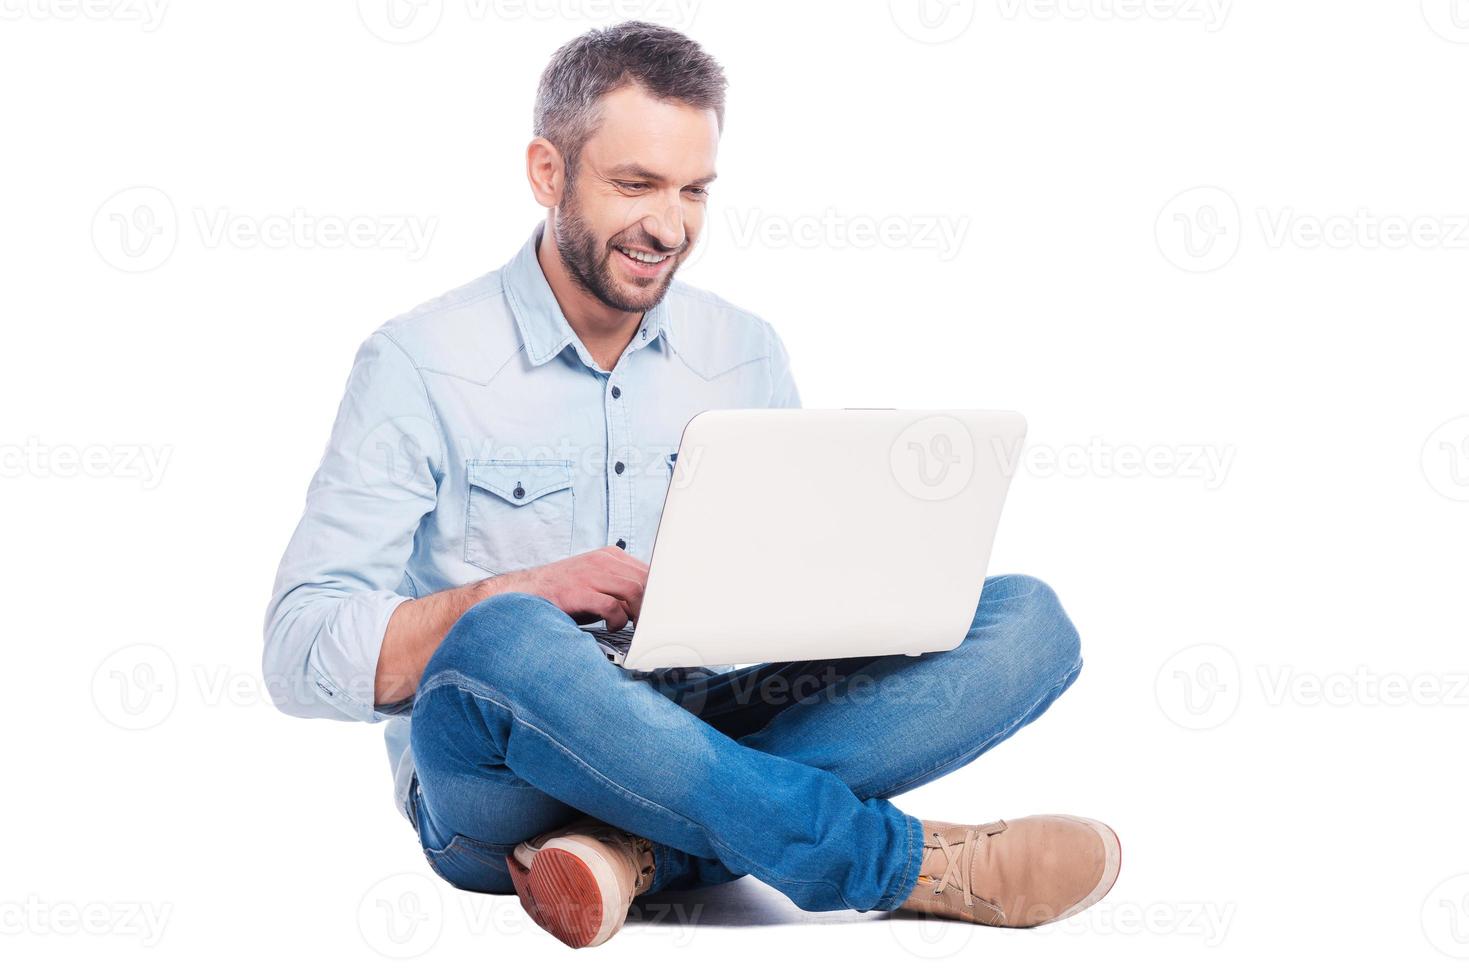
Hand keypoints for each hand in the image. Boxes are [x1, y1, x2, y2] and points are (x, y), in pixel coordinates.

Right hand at [490, 546, 647, 630]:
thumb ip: (621, 589)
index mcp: (609, 556)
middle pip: (645, 580)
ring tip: (634, 626)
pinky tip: (611, 627)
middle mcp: (602, 561)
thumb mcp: (596, 583)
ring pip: (634, 590)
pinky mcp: (579, 592)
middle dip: (652, 605)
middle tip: (650, 623)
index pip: (648, 570)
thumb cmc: (565, 593)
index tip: (662, 611)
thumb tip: (649, 607)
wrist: (525, 592)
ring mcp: (590, 574)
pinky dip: (617, 621)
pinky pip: (612, 607)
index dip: (658, 592)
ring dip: (639, 613)